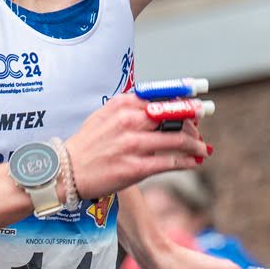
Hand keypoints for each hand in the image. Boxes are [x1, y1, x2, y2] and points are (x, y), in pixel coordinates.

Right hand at [65, 93, 208, 200]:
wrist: (66, 171)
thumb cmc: (87, 144)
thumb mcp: (105, 115)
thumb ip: (130, 107)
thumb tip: (158, 104)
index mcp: (124, 104)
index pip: (164, 96)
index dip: (186, 100)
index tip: (199, 105)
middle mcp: (130, 120)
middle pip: (175, 116)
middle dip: (195, 123)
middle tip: (201, 130)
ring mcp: (134, 144)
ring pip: (178, 139)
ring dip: (196, 144)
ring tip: (202, 149)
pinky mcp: (136, 167)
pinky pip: (171, 162)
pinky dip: (187, 161)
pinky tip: (194, 162)